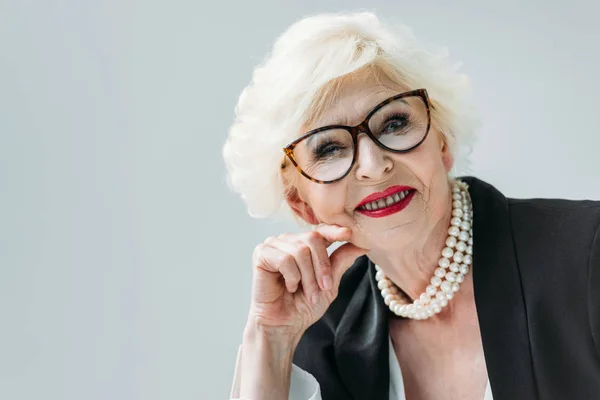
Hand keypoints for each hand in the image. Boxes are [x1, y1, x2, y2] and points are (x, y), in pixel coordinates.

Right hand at [246, 224, 367, 340]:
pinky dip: (292, 277)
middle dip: (322, 267)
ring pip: (300, 251)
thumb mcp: (330, 282)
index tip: (349, 234)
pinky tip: (288, 287)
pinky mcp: (261, 254)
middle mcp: (289, 241)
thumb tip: (363, 244)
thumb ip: (342, 261)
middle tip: (323, 288)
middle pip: (313, 239)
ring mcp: (273, 245)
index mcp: (305, 244)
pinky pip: (285, 259)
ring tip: (306, 293)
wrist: (285, 324)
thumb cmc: (304, 305)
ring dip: (308, 278)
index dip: (335, 231)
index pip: (321, 230)